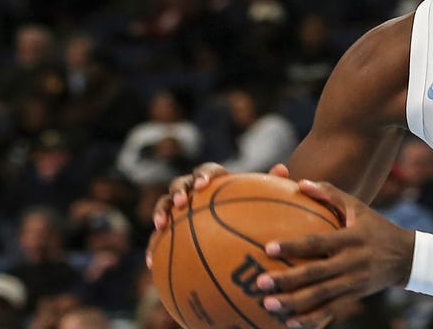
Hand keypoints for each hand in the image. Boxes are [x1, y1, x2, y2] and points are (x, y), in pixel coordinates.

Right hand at [148, 162, 288, 266]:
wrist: (234, 232)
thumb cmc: (251, 213)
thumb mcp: (262, 202)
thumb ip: (269, 187)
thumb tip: (282, 169)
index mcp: (215, 181)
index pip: (207, 171)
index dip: (203, 175)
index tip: (204, 185)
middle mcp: (193, 191)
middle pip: (181, 183)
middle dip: (179, 190)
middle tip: (183, 201)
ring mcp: (178, 210)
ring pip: (164, 204)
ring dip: (161, 211)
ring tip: (161, 224)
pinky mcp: (169, 229)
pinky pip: (157, 237)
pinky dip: (153, 247)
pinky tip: (151, 262)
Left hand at [257, 179, 415, 328]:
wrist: (407, 257)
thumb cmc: (376, 227)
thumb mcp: (358, 207)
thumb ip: (331, 194)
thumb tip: (300, 183)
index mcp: (351, 238)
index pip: (318, 242)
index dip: (293, 246)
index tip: (268, 248)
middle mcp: (352, 261)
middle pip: (316, 273)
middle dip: (287, 279)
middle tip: (259, 282)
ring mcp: (354, 282)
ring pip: (320, 296)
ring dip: (293, 303)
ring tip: (268, 305)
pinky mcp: (355, 297)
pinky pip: (330, 310)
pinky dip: (311, 318)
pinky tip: (289, 323)